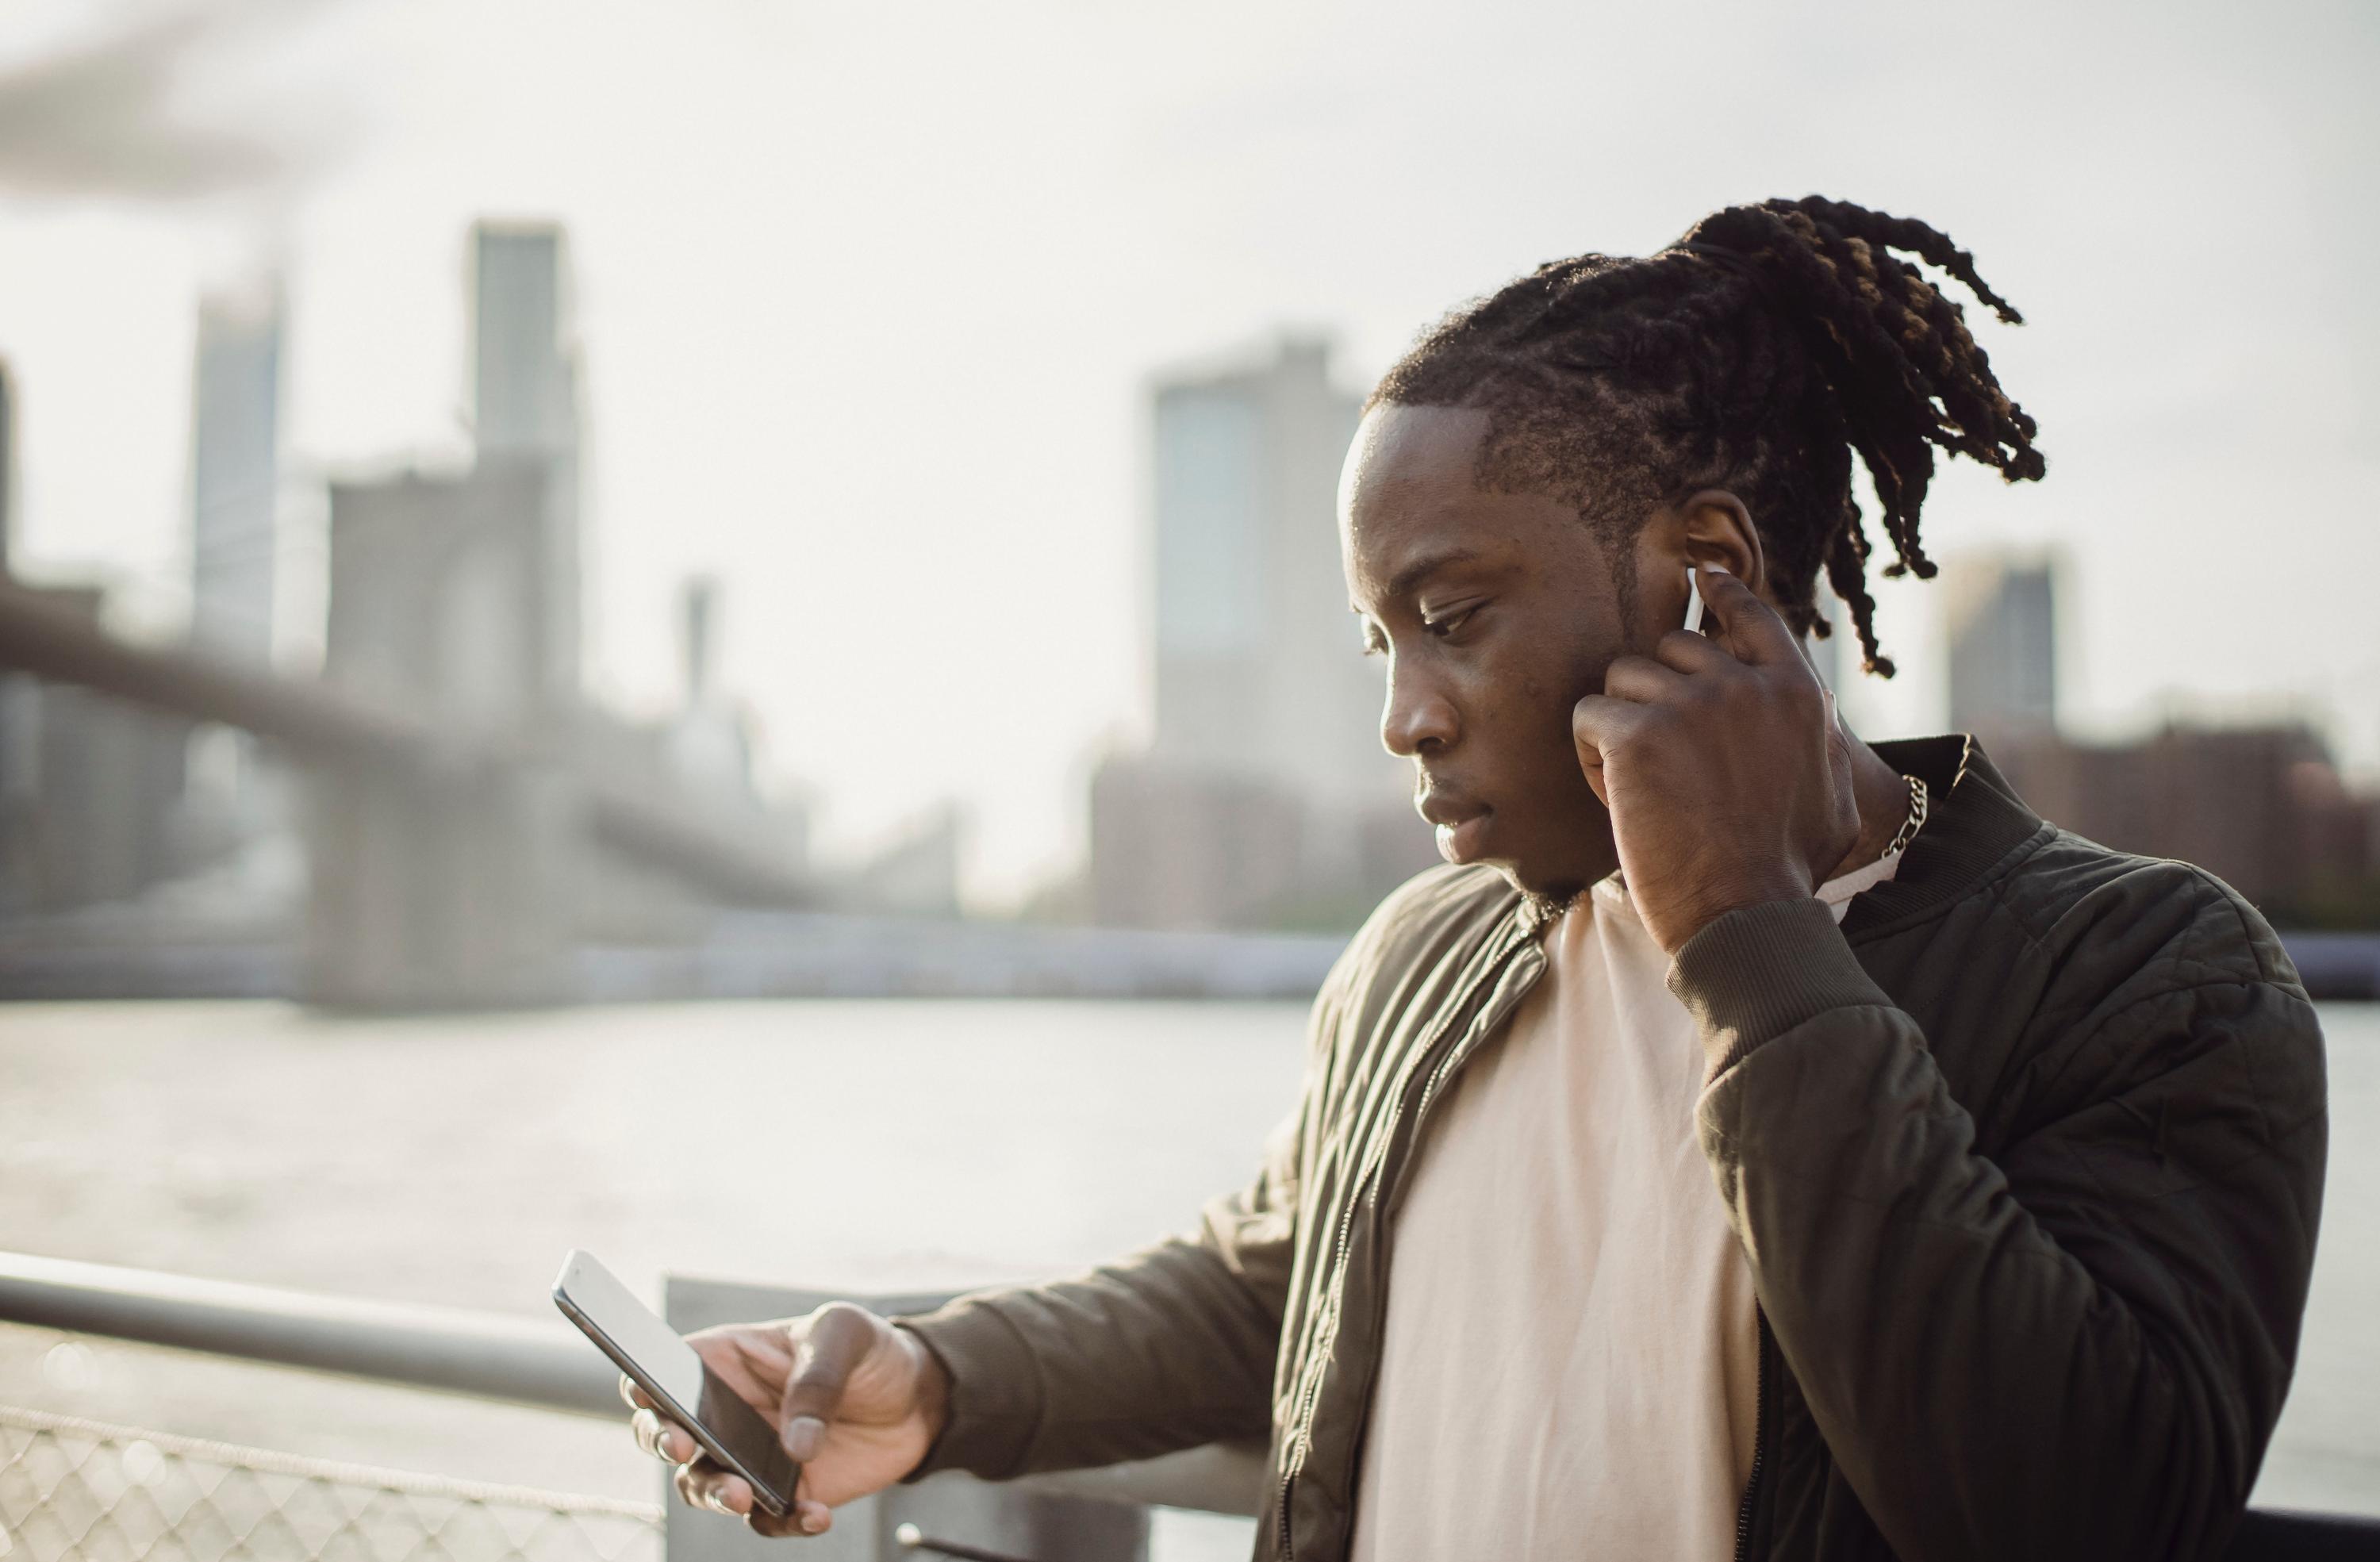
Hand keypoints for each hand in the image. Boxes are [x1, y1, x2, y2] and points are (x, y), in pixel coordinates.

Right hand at [626, 1303, 949, 1538]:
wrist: (919, 1399)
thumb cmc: (870, 1350)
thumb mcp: (847, 1336)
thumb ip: (818, 1379)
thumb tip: (794, 1445)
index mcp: (727, 1359)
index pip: (664, 1370)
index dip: (644, 1386)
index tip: (651, 1400)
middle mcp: (725, 1411)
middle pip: (664, 1433)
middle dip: (663, 1443)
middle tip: (687, 1449)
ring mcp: (749, 1457)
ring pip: (703, 1486)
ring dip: (715, 1495)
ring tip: (744, 1496)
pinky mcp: (782, 1493)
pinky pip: (765, 1519)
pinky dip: (782, 1523)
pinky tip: (815, 1515)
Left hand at [1571, 563, 1859, 953]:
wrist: (1746, 913)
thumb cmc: (1787, 870)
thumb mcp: (1831, 794)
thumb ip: (1819, 741)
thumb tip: (1822, 719)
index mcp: (1796, 693)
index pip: (1752, 617)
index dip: (1723, 594)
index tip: (1703, 576)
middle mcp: (1745, 685)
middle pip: (1671, 648)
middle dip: (1655, 696)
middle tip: (1665, 764)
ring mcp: (1690, 704)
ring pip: (1622, 679)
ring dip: (1620, 728)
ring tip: (1643, 789)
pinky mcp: (1637, 733)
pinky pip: (1588, 718)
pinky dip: (1592, 758)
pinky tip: (1619, 799)